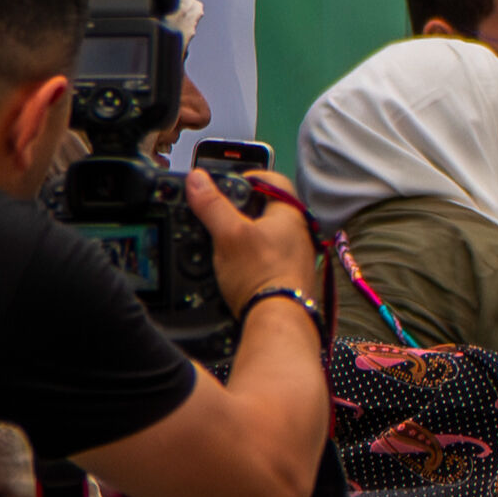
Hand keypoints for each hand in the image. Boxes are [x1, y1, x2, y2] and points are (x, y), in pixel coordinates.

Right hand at [183, 160, 310, 309]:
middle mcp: (300, 231)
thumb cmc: (259, 273)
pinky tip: (234, 265)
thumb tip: (197, 179)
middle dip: (240, 209)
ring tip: (220, 241)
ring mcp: (297, 254)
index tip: (223, 186)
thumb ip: (213, 205)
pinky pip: (267, 255)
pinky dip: (250, 254)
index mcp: (291, 212)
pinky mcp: (289, 274)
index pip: (271, 179)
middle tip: (216, 215)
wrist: (279, 319)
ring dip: (244, 233)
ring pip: (266, 232)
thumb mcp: (229, 234)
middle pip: (266, 207)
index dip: (246, 177)